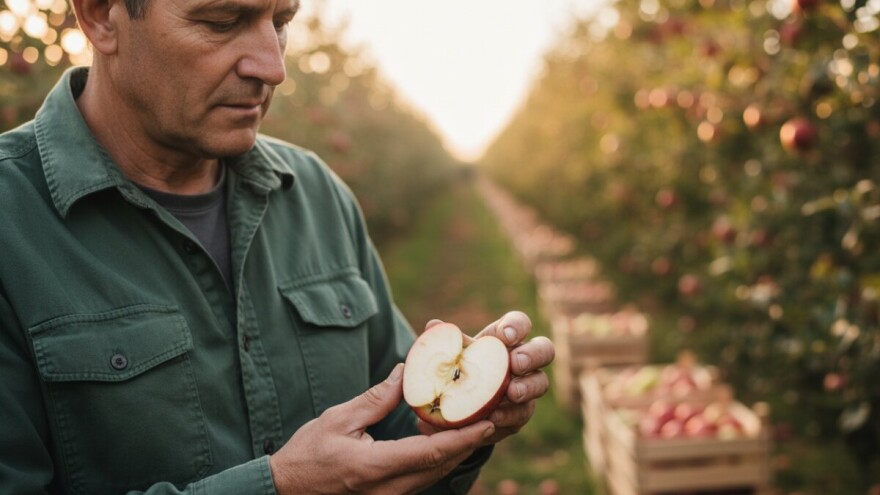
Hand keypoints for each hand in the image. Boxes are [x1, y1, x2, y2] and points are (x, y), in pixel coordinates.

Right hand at [269, 364, 494, 494]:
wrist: (287, 489)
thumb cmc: (307, 453)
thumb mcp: (338, 419)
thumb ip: (375, 399)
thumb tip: (405, 373)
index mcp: (373, 467)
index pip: (429, 454)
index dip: (461, 438)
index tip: (486, 422)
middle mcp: (387, 489)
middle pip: (440, 467)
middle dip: (469, 444)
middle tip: (492, 417)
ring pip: (434, 476)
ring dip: (457, 452)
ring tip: (478, 425)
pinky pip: (422, 479)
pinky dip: (439, 460)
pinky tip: (448, 441)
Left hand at [419, 311, 553, 444]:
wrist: (459, 404)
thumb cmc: (459, 368)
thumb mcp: (452, 355)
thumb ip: (447, 343)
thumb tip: (433, 326)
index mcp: (506, 338)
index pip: (520, 323)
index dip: (517, 327)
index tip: (505, 336)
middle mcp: (523, 360)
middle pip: (545, 350)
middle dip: (533, 355)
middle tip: (516, 364)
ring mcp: (527, 387)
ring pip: (541, 383)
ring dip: (528, 387)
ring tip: (512, 392)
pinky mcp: (521, 412)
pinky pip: (522, 413)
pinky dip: (509, 415)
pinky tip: (494, 417)